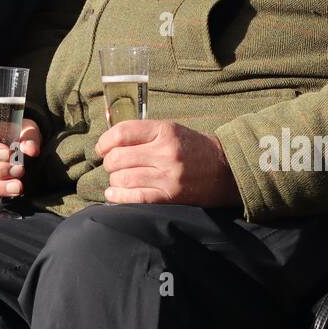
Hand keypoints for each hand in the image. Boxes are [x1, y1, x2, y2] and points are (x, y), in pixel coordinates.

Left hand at [96, 120, 240, 206]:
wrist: (225, 170)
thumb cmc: (193, 148)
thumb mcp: (171, 130)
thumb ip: (142, 134)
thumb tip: (108, 143)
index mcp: (164, 131)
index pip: (122, 132)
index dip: (105, 141)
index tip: (102, 148)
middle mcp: (165, 153)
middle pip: (118, 158)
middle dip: (109, 162)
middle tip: (112, 165)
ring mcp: (168, 177)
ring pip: (123, 178)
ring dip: (114, 180)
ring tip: (118, 179)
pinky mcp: (170, 197)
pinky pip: (135, 198)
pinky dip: (118, 197)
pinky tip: (114, 194)